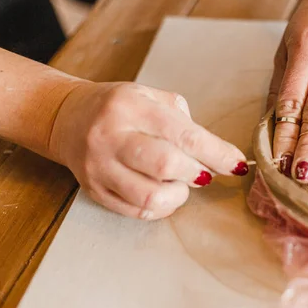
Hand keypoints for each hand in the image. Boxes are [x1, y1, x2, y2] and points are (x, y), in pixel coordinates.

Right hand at [49, 82, 248, 219]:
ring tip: (181, 182)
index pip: (183, 134)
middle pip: (166, 166)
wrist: (68, 117)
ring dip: (179, 195)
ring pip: (150, 196)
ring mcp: (99, 166)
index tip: (238, 165)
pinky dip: (162, 207)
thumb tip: (218, 155)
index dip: (217, 153)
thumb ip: (185, 121)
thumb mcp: (152, 97)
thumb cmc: (121, 107)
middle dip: (197, 173)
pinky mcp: (94, 190)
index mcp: (131, 106)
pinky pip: (137, 211)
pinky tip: (165, 192)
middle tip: (203, 171)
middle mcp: (111, 136)